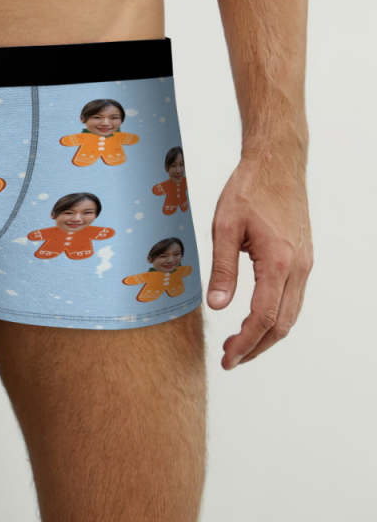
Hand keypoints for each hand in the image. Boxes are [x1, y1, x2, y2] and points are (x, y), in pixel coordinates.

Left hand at [206, 151, 312, 368]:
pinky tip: (254, 316)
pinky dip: (275, 315)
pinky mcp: (303, 258)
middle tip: (229, 358)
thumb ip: (222, 269)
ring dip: (266, 333)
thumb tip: (217, 306)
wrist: (277, 163)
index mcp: (279, 262)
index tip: (227, 357)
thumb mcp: (225, 227)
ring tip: (237, 343)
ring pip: (291, 313)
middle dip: (256, 346)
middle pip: (282, 324)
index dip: (245, 342)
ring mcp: (305, 263)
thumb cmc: (249, 190)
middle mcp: (299, 267)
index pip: (264, 317)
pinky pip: (292, 297)